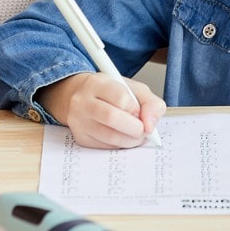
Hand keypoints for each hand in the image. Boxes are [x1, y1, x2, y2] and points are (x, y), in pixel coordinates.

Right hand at [39, 72, 164, 149]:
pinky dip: (120, 145)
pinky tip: (123, 137)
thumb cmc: (109, 93)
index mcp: (96, 84)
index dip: (136, 109)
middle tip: (144, 130)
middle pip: (112, 118)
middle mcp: (83, 102)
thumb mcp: (132, 88)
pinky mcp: (81, 138)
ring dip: (130, 140)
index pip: (120, 98)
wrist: (78, 98)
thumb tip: (151, 125)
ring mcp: (79, 122)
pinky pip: (105, 147)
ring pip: (110, 137)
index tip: (141, 114)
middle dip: (135, 128)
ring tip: (137, 134)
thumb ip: (150, 102)